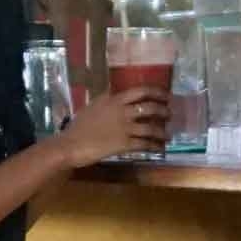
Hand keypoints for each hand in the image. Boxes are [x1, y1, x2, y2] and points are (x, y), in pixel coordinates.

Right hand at [50, 87, 168, 166]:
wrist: (71, 144)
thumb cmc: (79, 125)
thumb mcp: (94, 106)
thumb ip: (108, 99)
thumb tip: (115, 92)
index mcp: (114, 100)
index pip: (140, 91)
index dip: (157, 92)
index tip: (166, 94)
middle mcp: (122, 111)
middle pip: (150, 107)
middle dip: (164, 110)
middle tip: (170, 114)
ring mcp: (124, 128)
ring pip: (151, 128)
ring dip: (162, 132)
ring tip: (168, 135)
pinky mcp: (124, 144)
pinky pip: (145, 144)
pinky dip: (155, 146)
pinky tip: (160, 148)